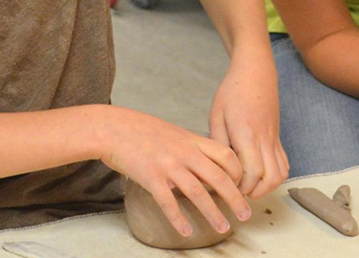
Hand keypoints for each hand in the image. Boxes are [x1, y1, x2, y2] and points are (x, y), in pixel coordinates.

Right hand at [99, 107, 250, 236]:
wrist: (112, 127)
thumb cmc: (140, 130)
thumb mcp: (172, 133)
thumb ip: (189, 147)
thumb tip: (202, 163)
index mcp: (192, 140)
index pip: (226, 155)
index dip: (239, 172)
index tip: (242, 187)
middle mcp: (185, 152)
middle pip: (220, 177)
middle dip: (236, 198)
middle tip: (246, 215)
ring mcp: (169, 165)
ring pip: (198, 192)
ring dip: (213, 213)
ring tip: (223, 227)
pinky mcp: (151, 177)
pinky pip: (168, 202)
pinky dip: (178, 218)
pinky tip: (186, 231)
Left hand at [209, 56, 288, 198]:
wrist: (256, 72)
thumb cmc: (232, 91)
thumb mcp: (217, 114)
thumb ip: (218, 142)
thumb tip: (217, 166)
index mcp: (247, 134)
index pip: (252, 173)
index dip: (241, 187)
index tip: (227, 186)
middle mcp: (265, 140)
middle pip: (270, 179)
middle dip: (254, 192)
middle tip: (237, 189)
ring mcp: (274, 139)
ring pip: (281, 174)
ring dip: (267, 186)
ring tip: (249, 185)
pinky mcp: (278, 137)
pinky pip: (284, 163)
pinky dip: (275, 176)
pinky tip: (260, 174)